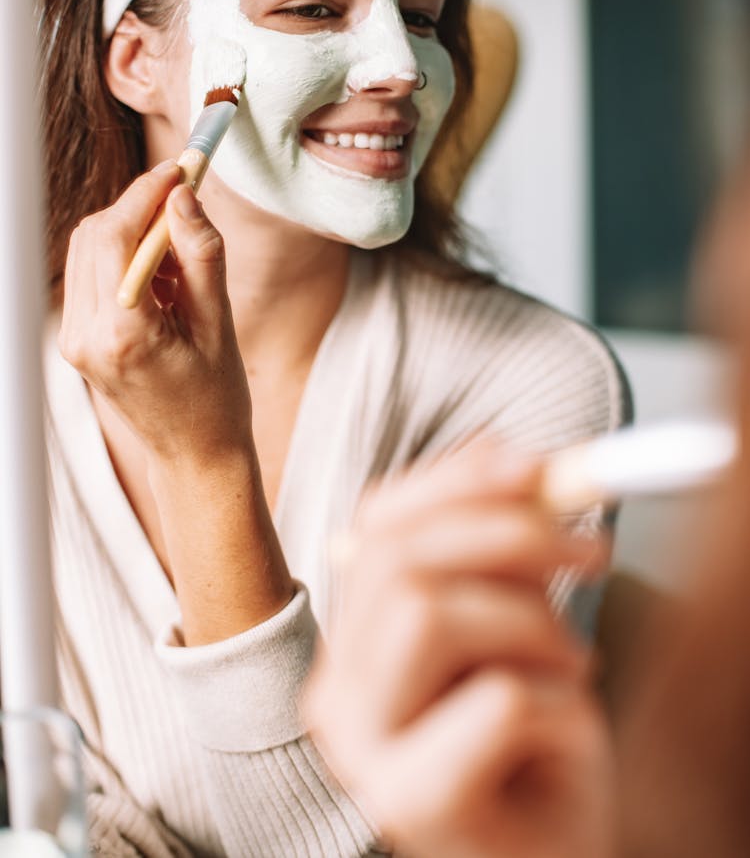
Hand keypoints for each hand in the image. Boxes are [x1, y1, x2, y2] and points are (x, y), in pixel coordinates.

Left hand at [59, 161, 252, 471]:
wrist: (194, 452)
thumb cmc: (217, 396)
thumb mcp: (220, 323)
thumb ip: (201, 255)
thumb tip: (184, 196)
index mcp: (122, 334)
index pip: (115, 235)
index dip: (147, 192)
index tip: (182, 168)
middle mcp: (85, 336)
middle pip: (95, 234)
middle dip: (140, 207)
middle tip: (186, 200)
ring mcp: (74, 340)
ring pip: (88, 249)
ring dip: (132, 232)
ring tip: (180, 258)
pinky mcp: (77, 339)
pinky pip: (90, 273)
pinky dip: (123, 257)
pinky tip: (162, 279)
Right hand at [304, 443, 615, 857]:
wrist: (547, 855)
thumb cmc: (533, 740)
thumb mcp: (518, 618)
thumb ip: (501, 546)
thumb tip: (518, 457)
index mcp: (354, 635)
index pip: (375, 524)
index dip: (455, 480)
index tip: (537, 463)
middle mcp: (336, 687)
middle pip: (397, 561)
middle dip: (509, 532)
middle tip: (592, 550)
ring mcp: (360, 747)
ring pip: (428, 615)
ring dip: (530, 620)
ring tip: (572, 662)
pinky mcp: (407, 799)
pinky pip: (497, 700)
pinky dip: (561, 700)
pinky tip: (568, 730)